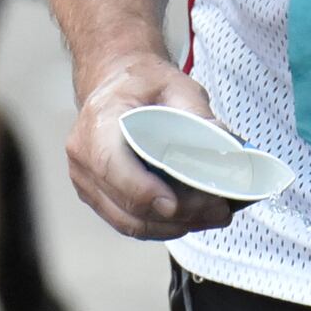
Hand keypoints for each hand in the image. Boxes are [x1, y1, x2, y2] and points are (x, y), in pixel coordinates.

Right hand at [67, 55, 243, 239]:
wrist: (116, 84)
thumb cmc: (143, 83)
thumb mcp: (175, 85)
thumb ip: (197, 114)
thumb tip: (227, 145)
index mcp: (98, 122)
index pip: (111, 165)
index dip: (141, 190)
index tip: (174, 204)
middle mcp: (84, 157)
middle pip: (127, 202)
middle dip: (177, 214)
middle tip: (218, 210)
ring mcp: (87, 182)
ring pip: (129, 221)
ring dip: (174, 226)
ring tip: (213, 216)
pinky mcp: (98, 197)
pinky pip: (129, 222)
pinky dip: (162, 226)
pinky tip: (193, 218)